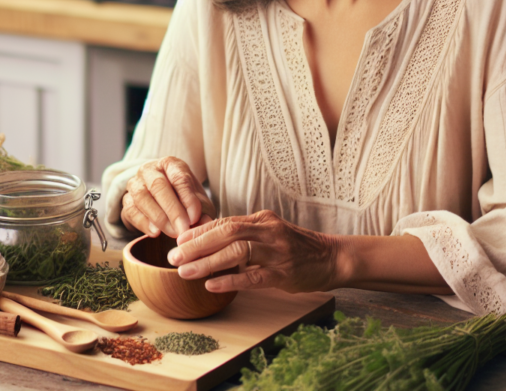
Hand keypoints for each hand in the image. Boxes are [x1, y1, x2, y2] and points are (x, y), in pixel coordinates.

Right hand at [121, 156, 215, 237]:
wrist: (161, 201)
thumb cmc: (183, 198)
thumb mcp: (196, 200)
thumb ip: (202, 211)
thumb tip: (206, 222)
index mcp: (170, 164)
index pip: (179, 177)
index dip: (187, 197)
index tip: (195, 216)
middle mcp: (149, 170)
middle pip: (158, 186)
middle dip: (172, 210)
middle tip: (183, 229)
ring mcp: (135, 184)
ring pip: (142, 197)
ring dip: (159, 218)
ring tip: (172, 233)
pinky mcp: (125, 200)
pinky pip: (131, 210)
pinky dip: (143, 223)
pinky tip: (155, 233)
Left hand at [166, 209, 345, 293]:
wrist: (331, 257)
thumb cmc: (295, 247)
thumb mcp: (270, 233)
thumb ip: (245, 234)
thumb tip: (210, 241)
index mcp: (261, 220)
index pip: (225, 221)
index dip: (200, 231)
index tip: (178, 240)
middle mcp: (267, 231)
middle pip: (227, 232)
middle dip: (197, 245)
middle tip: (174, 256)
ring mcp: (277, 252)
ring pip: (237, 252)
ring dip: (208, 262)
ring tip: (186, 272)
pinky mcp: (284, 274)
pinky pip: (254, 277)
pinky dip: (230, 280)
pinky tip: (212, 286)